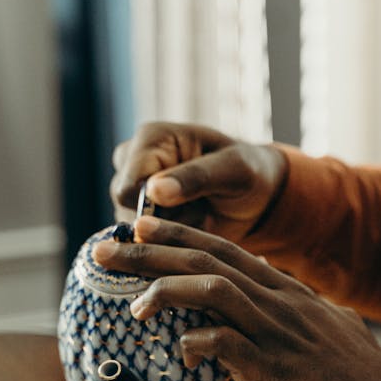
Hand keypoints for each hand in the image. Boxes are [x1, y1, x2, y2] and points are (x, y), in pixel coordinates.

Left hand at [93, 217, 380, 380]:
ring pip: (211, 288)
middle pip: (208, 259)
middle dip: (151, 251)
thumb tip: (295, 301)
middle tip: (106, 249)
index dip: (182, 236)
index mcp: (291, 293)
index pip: (229, 250)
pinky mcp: (271, 367)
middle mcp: (280, 303)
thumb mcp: (336, 332)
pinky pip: (221, 343)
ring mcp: (276, 332)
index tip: (144, 227)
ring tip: (132, 303)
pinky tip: (180, 356)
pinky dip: (193, 344)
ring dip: (165, 290)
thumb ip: (308, 312)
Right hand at [109, 122, 287, 242]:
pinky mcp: (139, 213)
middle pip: (125, 209)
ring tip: (198, 216)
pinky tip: (191, 228)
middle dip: (164, 221)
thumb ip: (195, 178)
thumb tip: (154, 192)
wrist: (256, 196)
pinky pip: (141, 240)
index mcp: (152, 138)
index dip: (153, 209)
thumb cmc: (248, 172)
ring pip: (132, 228)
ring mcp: (133, 189)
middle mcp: (133, 160)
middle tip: (201, 210)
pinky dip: (168, 242)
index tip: (192, 206)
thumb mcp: (232, 170)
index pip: (127, 187)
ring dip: (167, 232)